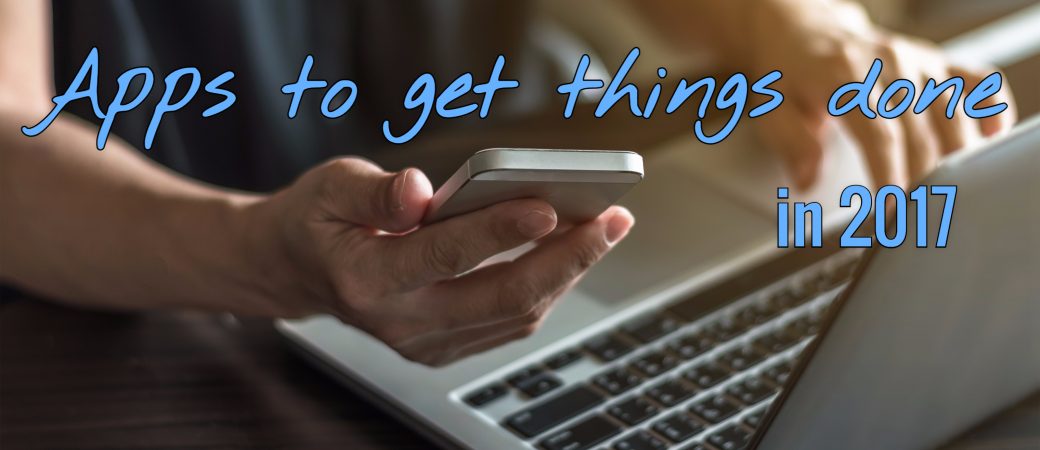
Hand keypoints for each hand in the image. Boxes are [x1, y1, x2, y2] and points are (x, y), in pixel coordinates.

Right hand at [242, 157, 633, 365]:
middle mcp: (400, 321)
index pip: (444, 255)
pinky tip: (570, 251)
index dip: (498, 231)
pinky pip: (509, 323)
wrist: (296, 271)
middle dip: (564, 259)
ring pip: (515, 315)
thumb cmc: (317, 221)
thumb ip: (375, 191)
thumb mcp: (329, 187)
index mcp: (366, 279)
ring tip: (605, 228)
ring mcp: (425, 342)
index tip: (549, 205)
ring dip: (567, 272)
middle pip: (500, 297)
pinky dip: (547, 287)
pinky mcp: (445, 347)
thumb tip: (420, 190)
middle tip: (611, 220)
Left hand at [745, 0, 1016, 187]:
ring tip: (948, 197)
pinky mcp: (936, 61)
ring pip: (952, 113)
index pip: (877, 134)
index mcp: (842, 75)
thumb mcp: (771, 106)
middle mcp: (886, 63)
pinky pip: (977, 82)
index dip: (890, 175)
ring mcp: (916, 60)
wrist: (802, 30)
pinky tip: (989, 139)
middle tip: (917, 219)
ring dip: (955, 159)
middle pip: (918, 132)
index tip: (894, 211)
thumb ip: (791, 143)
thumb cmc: (788, 72)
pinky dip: (990, 110)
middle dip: (921, 180)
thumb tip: (807, 181)